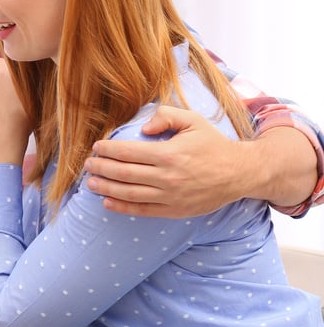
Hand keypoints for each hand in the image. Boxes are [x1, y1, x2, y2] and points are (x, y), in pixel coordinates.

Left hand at [84, 105, 245, 216]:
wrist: (240, 173)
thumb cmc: (212, 144)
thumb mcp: (193, 120)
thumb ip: (166, 116)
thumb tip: (144, 128)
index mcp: (169, 154)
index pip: (129, 152)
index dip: (109, 150)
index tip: (97, 147)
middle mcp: (168, 177)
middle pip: (124, 173)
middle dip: (101, 168)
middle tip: (87, 165)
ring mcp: (171, 196)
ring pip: (129, 193)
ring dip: (106, 188)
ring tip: (90, 183)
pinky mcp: (175, 210)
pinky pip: (143, 210)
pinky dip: (122, 207)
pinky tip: (107, 202)